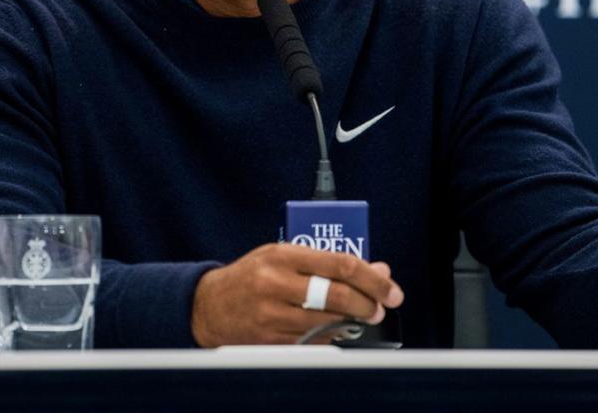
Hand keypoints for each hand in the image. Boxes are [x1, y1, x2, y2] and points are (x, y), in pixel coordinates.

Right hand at [190, 243, 403, 346]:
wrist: (207, 305)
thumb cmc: (251, 276)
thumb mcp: (283, 256)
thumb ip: (327, 262)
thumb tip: (377, 269)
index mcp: (282, 255)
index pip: (340, 264)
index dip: (372, 279)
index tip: (390, 289)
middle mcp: (276, 283)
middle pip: (337, 295)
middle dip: (368, 304)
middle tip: (380, 308)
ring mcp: (271, 314)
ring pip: (327, 322)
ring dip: (353, 323)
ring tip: (362, 320)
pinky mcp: (269, 339)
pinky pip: (312, 341)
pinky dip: (331, 337)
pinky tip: (337, 331)